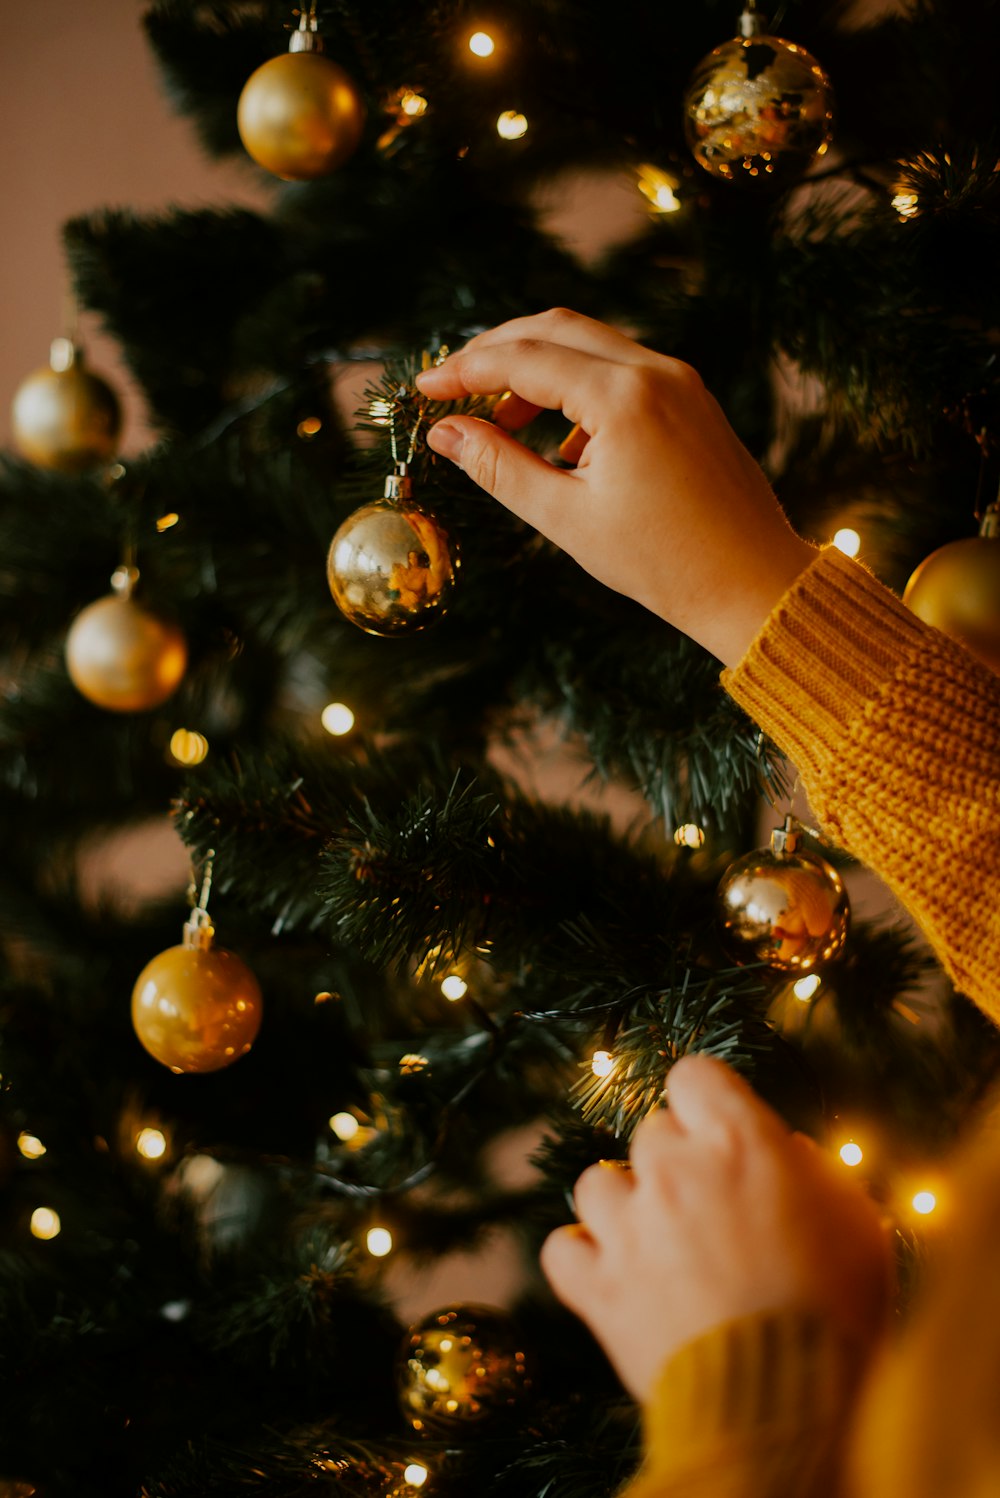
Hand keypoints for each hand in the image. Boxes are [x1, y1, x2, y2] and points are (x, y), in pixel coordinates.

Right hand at [415, 309, 815, 666]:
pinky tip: (561, 446)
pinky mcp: (691, 397)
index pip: (523, 358)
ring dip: (536, 369)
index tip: (424, 391)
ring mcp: (680, 379)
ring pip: (589, 343)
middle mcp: (655, 371)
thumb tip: (444, 434)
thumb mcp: (566, 518)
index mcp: (623, 398)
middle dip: (495, 352)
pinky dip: (577, 387)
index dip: (464, 370)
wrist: (753, 583)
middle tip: (451, 389)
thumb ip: (499, 467)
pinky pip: (621, 369)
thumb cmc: (663, 563)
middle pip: (554, 327)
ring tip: (500, 425)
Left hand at [540, 1055, 891, 1403]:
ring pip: (596, 1181)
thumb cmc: (835, 1308)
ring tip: (658, 1243)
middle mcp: (673, 1169)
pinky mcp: (597, 1286)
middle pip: (650, 1131)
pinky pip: (560, 1249)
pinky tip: (610, 1273)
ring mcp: (628, 1226)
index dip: (706, 1100)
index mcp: (739, 1140)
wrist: (786, 1403)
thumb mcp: (855, 1222)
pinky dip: (581, 1259)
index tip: (720, 1129)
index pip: (693, 1074)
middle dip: (678, 1163)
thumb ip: (814, 1170)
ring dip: (624, 1205)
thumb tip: (784, 1149)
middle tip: (711, 1211)